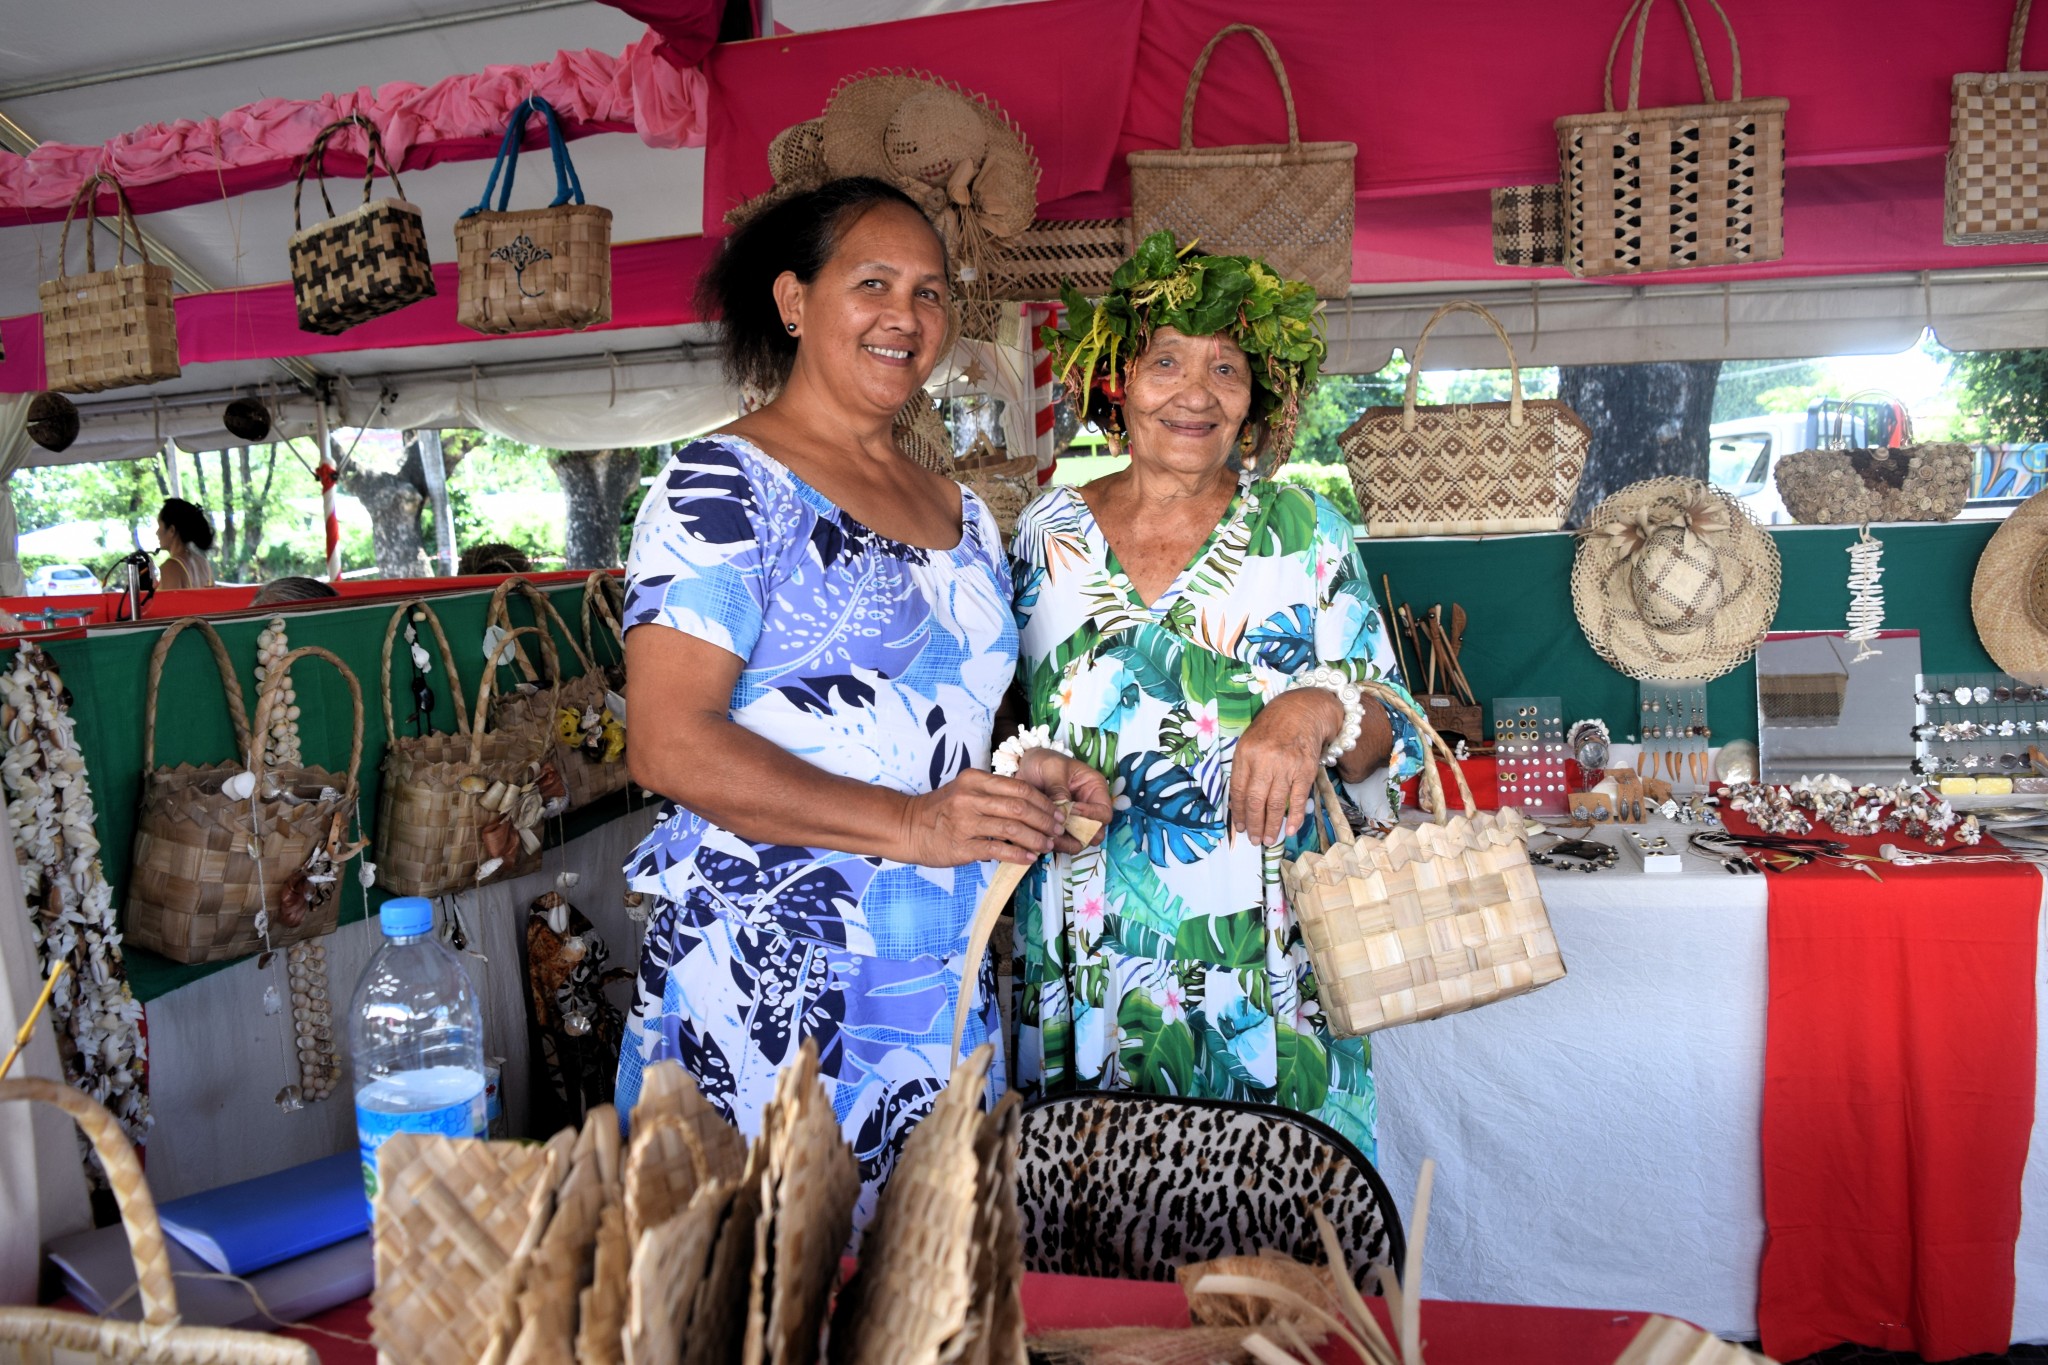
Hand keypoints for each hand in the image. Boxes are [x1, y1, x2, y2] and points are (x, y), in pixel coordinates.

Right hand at [898, 769, 1062, 867]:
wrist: (907, 827)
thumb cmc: (941, 810)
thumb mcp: (965, 790)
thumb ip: (994, 794)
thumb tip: (1033, 807)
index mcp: (975, 779)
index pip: (1019, 787)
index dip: (1043, 801)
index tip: (1056, 812)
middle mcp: (970, 797)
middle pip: (1020, 807)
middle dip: (1045, 821)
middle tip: (1057, 830)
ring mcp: (965, 821)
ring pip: (1012, 829)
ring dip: (1036, 839)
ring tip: (1046, 846)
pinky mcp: (961, 846)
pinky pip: (997, 850)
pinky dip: (1018, 855)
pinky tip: (1029, 858)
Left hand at [1014, 750, 1113, 852]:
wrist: (1023, 766)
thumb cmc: (1043, 761)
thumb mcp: (1052, 768)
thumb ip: (1058, 788)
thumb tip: (1063, 810)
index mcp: (1094, 789)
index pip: (1104, 812)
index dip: (1091, 816)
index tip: (1071, 811)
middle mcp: (1088, 807)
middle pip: (1095, 833)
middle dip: (1080, 835)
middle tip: (1059, 830)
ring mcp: (1075, 820)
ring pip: (1079, 842)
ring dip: (1066, 843)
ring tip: (1048, 836)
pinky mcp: (1060, 828)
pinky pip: (1063, 844)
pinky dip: (1054, 844)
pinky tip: (1041, 837)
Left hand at [1230, 688, 1341, 845]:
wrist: (1301, 712)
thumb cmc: (1271, 730)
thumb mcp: (1249, 743)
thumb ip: (1243, 770)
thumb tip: (1238, 804)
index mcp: (1246, 753)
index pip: (1239, 790)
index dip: (1238, 813)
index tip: (1240, 828)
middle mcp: (1265, 760)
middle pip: (1256, 800)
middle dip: (1254, 825)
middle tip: (1254, 840)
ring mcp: (1286, 766)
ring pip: (1276, 803)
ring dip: (1272, 826)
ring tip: (1268, 840)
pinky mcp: (1305, 770)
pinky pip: (1298, 799)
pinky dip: (1294, 817)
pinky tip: (1289, 830)